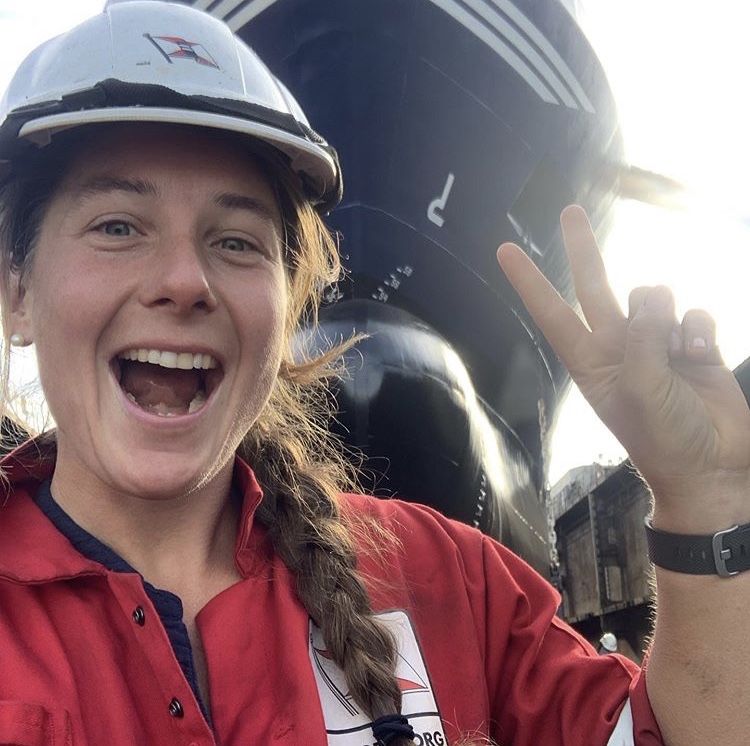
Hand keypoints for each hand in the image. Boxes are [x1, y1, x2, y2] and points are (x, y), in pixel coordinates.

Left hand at [497, 205, 749, 528]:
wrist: (714, 468)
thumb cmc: (667, 440)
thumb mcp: (643, 391)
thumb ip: (642, 340)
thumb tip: (652, 301)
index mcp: (591, 363)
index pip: (552, 314)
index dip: (530, 282)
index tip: (506, 251)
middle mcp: (618, 348)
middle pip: (595, 287)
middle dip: (582, 250)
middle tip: (569, 212)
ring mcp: (655, 345)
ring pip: (654, 297)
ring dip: (668, 315)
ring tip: (679, 355)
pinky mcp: (692, 345)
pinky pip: (693, 313)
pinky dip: (699, 329)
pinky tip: (702, 356)